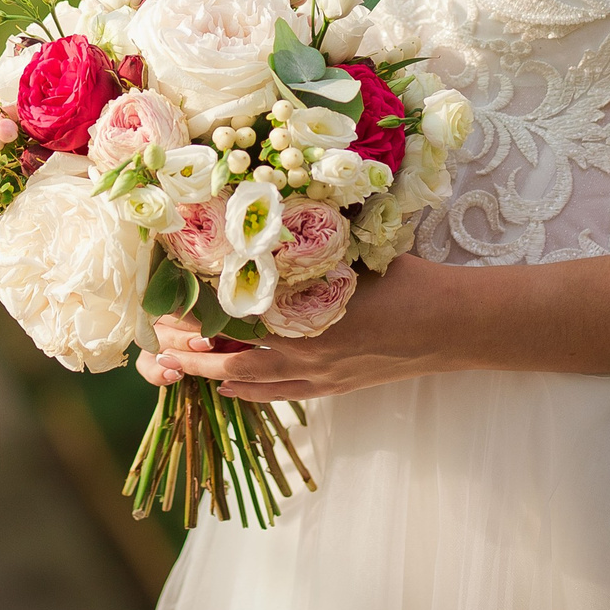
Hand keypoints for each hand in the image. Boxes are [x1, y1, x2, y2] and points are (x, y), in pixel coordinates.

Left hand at [135, 257, 473, 401]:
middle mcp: (306, 350)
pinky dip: (248, 392)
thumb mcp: (353, 250)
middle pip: (232, 357)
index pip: (234, 317)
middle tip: (158, 338)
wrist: (452, 324)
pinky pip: (281, 394)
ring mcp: (321, 375)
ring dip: (212, 373)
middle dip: (191, 350)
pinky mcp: (334, 387)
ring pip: (251, 381)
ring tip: (177, 365)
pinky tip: (227, 388)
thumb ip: (309, 243)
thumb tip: (268, 215)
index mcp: (306, 312)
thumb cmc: (406, 278)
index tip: (165, 302)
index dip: (195, 314)